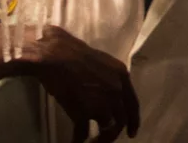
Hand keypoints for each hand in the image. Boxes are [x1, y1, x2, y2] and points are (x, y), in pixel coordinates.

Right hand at [0, 25, 139, 141]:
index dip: (133, 120)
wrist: (54, 55)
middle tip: (105, 139)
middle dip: (114, 133)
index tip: (131, 132)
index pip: (133, 104)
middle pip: (122, 119)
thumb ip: (108, 79)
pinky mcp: (83, 112)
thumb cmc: (72, 53)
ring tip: (91, 142)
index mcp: (121, 76)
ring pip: (107, 128)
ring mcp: (101, 102)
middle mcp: (116, 91)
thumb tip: (105, 92)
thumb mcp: (100, 63)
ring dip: (100, 139)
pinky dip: (79, 140)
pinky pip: (84, 132)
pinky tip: (75, 142)